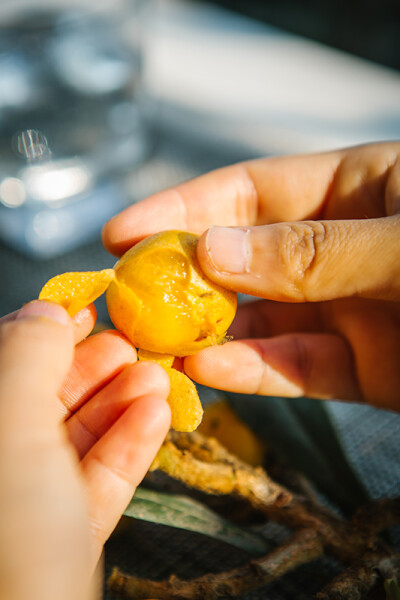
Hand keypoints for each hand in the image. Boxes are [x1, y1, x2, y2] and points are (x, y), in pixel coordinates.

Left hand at [0, 301, 170, 599]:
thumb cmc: (5, 538)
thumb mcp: (12, 429)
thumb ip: (27, 358)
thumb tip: (44, 311)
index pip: (3, 363)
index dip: (42, 330)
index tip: (85, 306)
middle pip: (43, 397)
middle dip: (92, 366)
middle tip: (131, 344)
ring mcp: (27, 500)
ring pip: (76, 436)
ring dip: (121, 402)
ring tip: (157, 377)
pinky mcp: (63, 531)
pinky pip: (97, 477)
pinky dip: (130, 445)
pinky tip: (157, 415)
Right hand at [103, 141, 399, 411]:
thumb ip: (314, 250)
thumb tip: (214, 252)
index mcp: (356, 190)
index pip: (250, 192)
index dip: (182, 209)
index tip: (123, 232)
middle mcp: (340, 249)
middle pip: (244, 260)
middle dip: (183, 279)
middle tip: (127, 300)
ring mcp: (348, 310)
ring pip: (262, 323)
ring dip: (208, 335)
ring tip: (155, 346)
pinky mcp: (362, 369)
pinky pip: (297, 368)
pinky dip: (254, 372)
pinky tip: (211, 372)